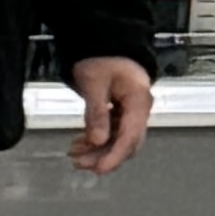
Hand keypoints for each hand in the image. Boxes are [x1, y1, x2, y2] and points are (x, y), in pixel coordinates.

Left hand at [67, 55, 152, 174]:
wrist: (105, 45)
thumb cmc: (102, 59)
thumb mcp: (94, 82)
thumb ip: (97, 112)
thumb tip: (97, 140)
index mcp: (139, 100)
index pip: (131, 135)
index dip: (115, 155)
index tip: (99, 169)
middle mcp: (140, 110)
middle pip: (127, 143)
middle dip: (104, 156)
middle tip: (79, 162)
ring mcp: (132, 113)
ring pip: (119, 141)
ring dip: (98, 151)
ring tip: (74, 154)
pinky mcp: (122, 115)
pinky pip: (113, 134)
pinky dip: (96, 141)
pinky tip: (79, 143)